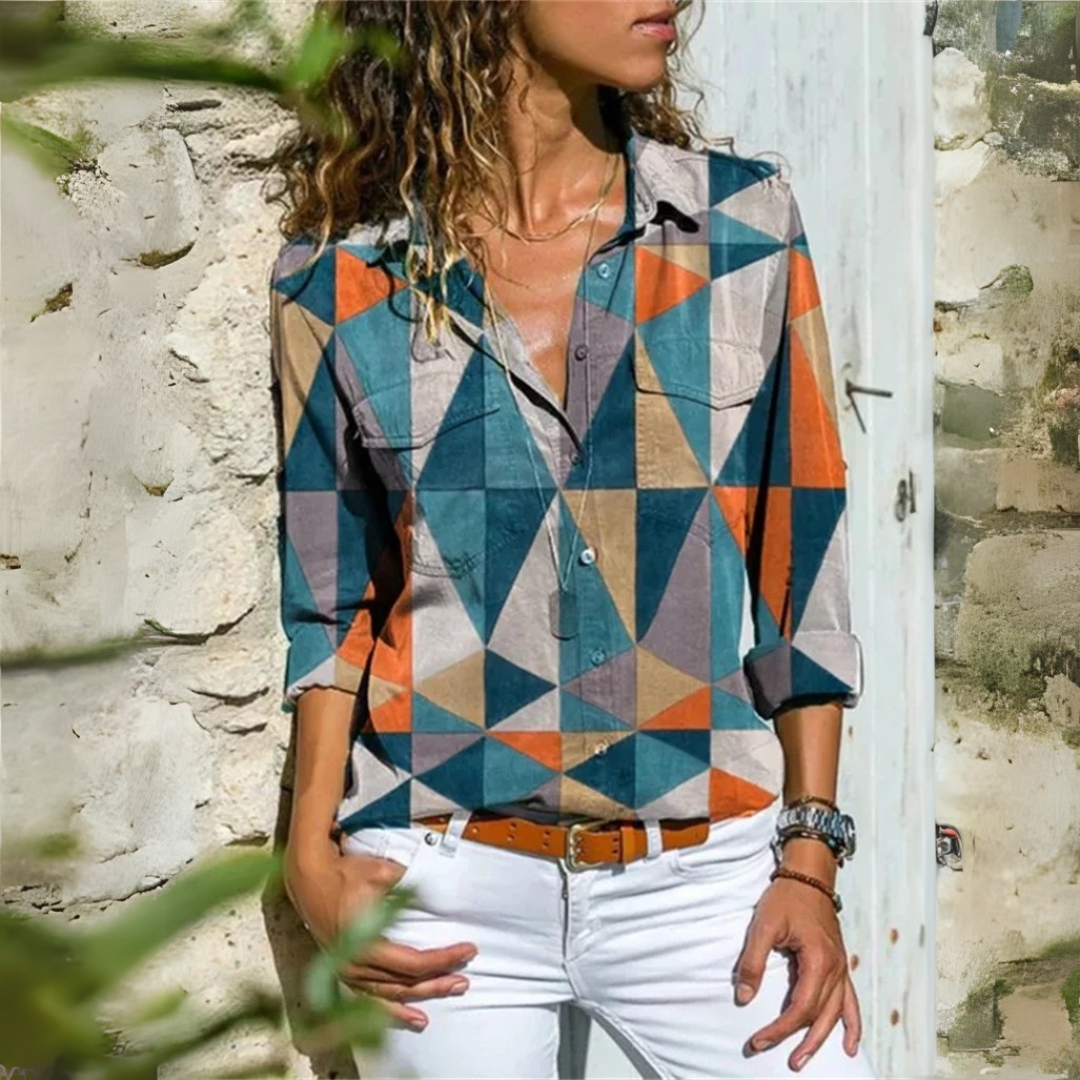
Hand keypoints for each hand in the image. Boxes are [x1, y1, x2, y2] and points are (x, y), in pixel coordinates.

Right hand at [283, 837, 477, 1030]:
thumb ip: (410, 885)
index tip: (467, 950)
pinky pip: (374, 998)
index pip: (414, 963)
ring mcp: (349, 972)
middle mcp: (356, 965)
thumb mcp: (381, 873)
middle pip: (406, 983)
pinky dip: (395, 1010)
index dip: (443, 960)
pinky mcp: (346, 972)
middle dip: (438, 982)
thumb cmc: (345, 874)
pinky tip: (414, 1017)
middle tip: (465, 979)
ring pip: (393, 994)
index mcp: (364, 945)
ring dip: (423, 995)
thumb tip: (437, 893)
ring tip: (449, 991)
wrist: (309, 879)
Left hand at [733, 873, 862, 1071]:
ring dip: (822, 1040)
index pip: (800, 1007)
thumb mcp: (764, 926)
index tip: (758, 1040)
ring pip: (836, 1014)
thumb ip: (753, 962)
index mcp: (819, 961)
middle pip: (819, 1016)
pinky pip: (850, 1002)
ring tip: (805, 1060)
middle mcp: (836, 969)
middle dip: (799, 1041)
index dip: (780, 1029)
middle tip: (783, 1062)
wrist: (808, 875)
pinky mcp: (840, 965)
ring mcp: (842, 968)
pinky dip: (851, 1025)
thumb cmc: (785, 898)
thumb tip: (743, 997)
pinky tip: (849, 1045)